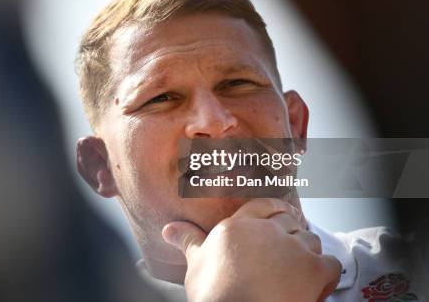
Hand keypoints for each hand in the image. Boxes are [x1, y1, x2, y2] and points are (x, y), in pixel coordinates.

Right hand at [162, 198, 340, 301]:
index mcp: (238, 226)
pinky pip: (330, 263)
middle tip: (289, 248)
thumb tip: (168, 228)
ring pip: (310, 240)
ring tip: (300, 268)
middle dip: (291, 233)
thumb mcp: (196, 265)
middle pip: (289, 221)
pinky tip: (316, 282)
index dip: (275, 209)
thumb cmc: (213, 295)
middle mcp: (267, 231)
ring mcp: (292, 249)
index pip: (263, 205)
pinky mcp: (314, 269)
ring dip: (308, 252)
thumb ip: (188, 240)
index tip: (282, 215)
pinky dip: (327, 273)